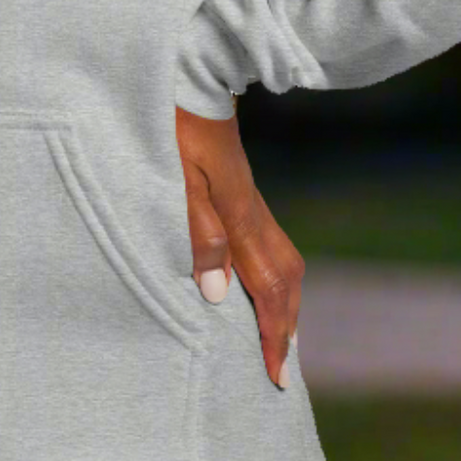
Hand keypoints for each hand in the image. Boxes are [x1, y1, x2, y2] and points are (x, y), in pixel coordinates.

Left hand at [177, 103, 305, 388]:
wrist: (188, 83)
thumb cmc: (173, 131)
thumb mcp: (175, 184)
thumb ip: (196, 236)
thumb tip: (219, 296)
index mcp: (239, 218)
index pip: (268, 289)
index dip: (273, 336)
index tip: (275, 377)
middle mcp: (253, 215)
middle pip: (286, 281)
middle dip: (287, 329)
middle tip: (281, 373)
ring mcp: (250, 204)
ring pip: (284, 265)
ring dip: (284, 307)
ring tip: (278, 341)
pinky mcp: (242, 196)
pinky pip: (270, 249)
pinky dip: (272, 280)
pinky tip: (257, 289)